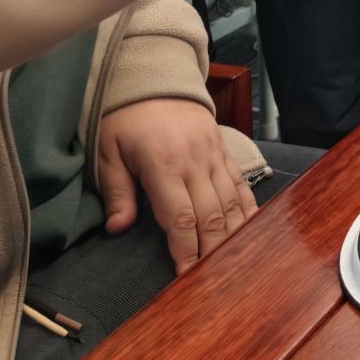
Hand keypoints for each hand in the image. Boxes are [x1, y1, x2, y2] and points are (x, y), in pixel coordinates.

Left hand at [96, 97, 254, 275]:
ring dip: (234, 238)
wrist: (155, 76)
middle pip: (211, 216)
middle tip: (213, 283)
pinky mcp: (225, 152)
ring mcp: (214, 156)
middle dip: (213, 253)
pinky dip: (248, 211)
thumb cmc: (126, 117)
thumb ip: (116, 190)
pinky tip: (252, 235)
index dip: (185, 250)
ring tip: (236, 268)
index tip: (186, 278)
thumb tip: (117, 228)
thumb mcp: (108, 150)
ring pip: (231, 203)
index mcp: (163, 163)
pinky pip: (242, 185)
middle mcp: (195, 161)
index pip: (179, 216)